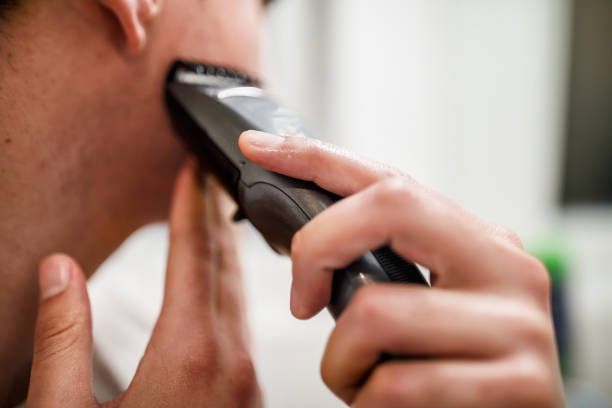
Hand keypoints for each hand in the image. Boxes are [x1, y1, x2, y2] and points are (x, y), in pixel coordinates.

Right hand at [25, 162, 259, 407]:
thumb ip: (62, 339)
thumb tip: (60, 270)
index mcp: (188, 356)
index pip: (193, 256)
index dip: (191, 206)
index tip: (192, 171)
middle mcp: (232, 365)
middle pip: (226, 269)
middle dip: (216, 218)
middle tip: (210, 181)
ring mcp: (249, 385)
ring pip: (242, 298)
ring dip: (228, 253)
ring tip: (216, 220)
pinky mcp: (250, 400)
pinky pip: (245, 328)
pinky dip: (232, 292)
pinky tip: (221, 286)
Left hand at [240, 131, 564, 407]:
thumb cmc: (460, 374)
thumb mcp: (429, 307)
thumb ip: (391, 267)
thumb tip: (312, 243)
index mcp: (481, 242)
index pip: (392, 181)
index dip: (318, 158)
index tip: (263, 149)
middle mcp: (506, 268)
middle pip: (386, 209)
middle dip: (318, 251)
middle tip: (306, 300)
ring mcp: (519, 324)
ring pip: (373, 313)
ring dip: (342, 363)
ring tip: (366, 381)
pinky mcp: (520, 384)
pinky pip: (396, 384)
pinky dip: (367, 403)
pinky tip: (389, 407)